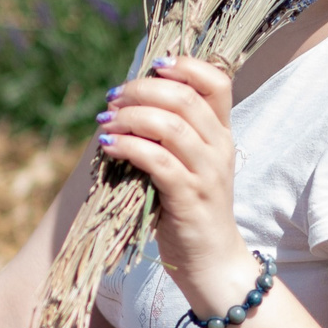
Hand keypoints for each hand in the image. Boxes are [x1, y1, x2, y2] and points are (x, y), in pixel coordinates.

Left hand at [96, 57, 260, 322]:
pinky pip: (157, 161)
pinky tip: (109, 146)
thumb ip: (172, 134)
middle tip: (113, 98)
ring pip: (170, 126)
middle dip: (142, 90)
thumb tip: (129, 102)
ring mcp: (207, 173)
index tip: (153, 66)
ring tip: (105, 121)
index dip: (185, 65)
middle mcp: (219, 148)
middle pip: (185, 98)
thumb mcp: (190, 165)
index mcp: (222, 133)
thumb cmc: (191, 210)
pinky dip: (128, 147)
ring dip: (130, 117)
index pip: (217, 81)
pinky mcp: (189, 198)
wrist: (212, 262)